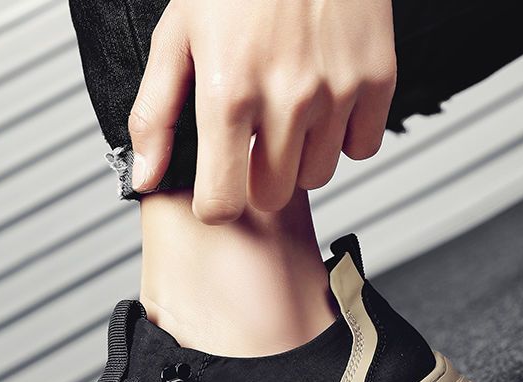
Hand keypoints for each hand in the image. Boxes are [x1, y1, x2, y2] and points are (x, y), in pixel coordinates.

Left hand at [128, 0, 396, 222]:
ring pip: (317, 175)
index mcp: (228, 94)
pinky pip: (361, 147)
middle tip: (252, 139)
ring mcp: (337, 89)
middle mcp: (286, 98)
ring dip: (300, 157)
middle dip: (257, 179)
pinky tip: (324, 102)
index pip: (223, 202)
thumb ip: (156, 116)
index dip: (215, 204)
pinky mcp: (378, 77)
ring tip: (287, 111)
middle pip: (272, 196)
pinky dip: (343, 136)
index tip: (216, 186)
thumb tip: (144, 180)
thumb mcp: (177, 37)